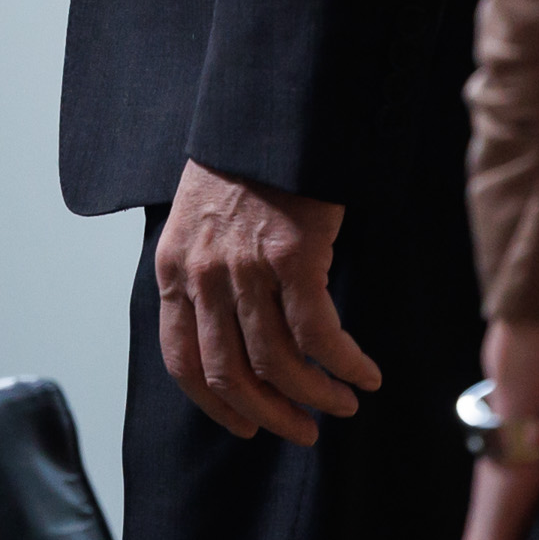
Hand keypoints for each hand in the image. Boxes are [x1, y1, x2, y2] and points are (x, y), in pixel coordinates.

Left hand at [154, 159, 376, 444]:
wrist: (271, 110)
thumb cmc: (243, 164)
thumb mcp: (200, 220)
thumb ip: (206, 274)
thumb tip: (237, 335)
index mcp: (174, 269)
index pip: (183, 361)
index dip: (216, 404)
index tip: (245, 425)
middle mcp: (203, 275)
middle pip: (231, 373)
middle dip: (270, 413)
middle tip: (303, 429)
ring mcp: (246, 267)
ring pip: (278, 362)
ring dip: (315, 395)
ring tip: (343, 402)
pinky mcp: (294, 256)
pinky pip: (319, 334)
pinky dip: (344, 363)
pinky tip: (364, 372)